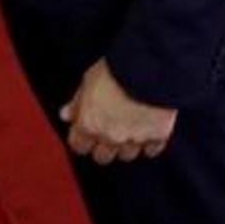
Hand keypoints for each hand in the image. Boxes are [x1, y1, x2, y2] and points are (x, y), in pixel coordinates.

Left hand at [60, 58, 177, 164]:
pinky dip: (149, 143)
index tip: (84, 133)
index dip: (81, 139)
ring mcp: (135, 139)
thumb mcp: (88, 80)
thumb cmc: (117, 68)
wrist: (150, 67)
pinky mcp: (158, 136)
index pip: (78, 146)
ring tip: (128, 126)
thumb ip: (77, 102)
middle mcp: (111, 136)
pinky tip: (147, 128)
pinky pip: (151, 150)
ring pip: (126, 155)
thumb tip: (66, 115)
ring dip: (126, 145)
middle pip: (102, 156)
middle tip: (107, 130)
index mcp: (89, 123)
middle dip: (103, 146)